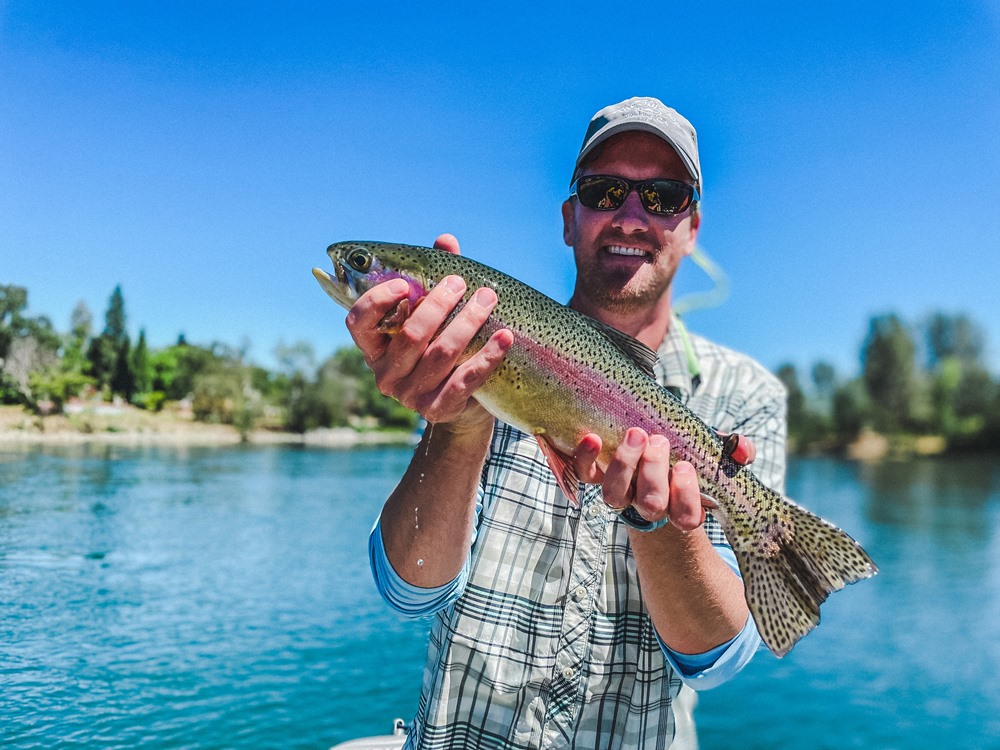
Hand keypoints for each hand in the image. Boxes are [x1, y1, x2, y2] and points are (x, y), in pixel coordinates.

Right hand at [344, 234, 513, 429]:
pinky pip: (465, 379)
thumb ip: (435, 279)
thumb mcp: (435, 316)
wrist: (460, 406)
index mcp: (374, 347)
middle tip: (460, 283)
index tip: (403, 283)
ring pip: (441, 353)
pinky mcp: (438, 409)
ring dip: (468, 322)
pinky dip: (488, 356)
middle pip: (411, 335)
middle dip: (438, 304)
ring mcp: (410, 396)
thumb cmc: (441, 347)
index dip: (376, 302)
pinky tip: (505, 337)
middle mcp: (386, 374)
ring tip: (488, 299)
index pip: (358, 323)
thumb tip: (446, 241)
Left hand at [573, 428, 755, 531]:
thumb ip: (736, 451)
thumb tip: (742, 450)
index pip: (687, 518)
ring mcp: (622, 493)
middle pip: (650, 504)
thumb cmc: (687, 456)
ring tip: (635, 435)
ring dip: (624, 465)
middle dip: (654, 473)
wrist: (649, 455)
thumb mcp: (714, 452)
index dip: (685, 497)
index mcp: (682, 507)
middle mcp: (649, 506)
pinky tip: (591, 438)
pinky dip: (585, 458)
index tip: (685, 467)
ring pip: (615, 495)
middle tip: (658, 441)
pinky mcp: (597, 477)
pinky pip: (585, 475)